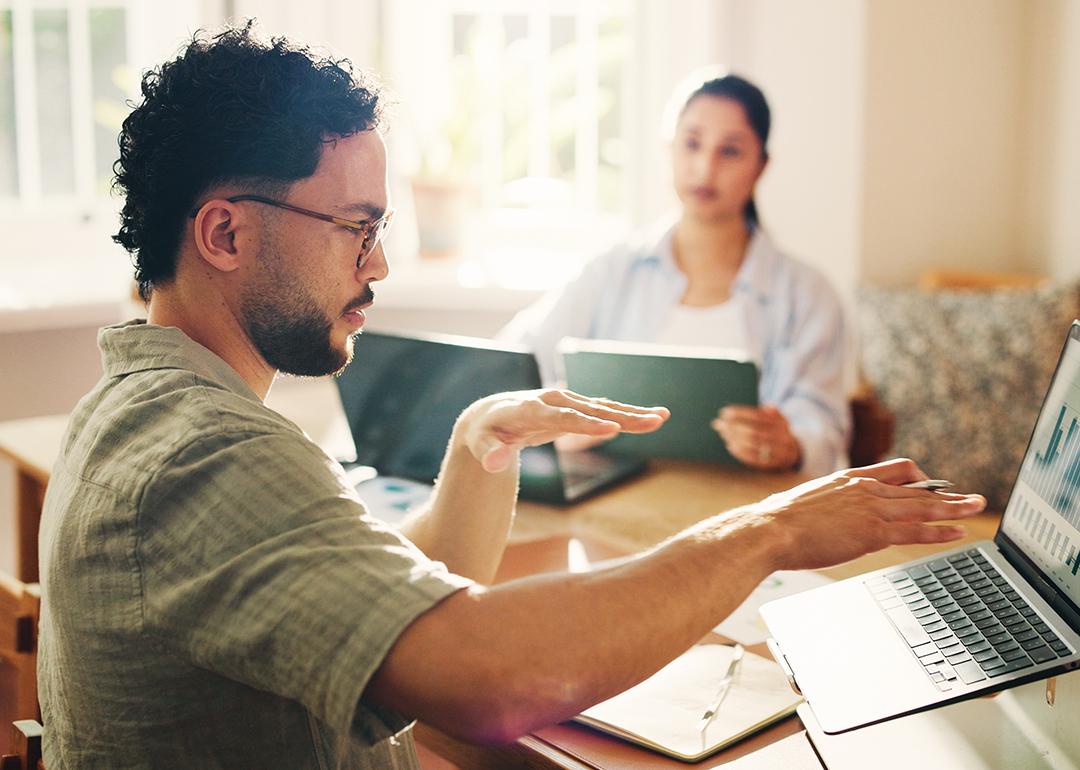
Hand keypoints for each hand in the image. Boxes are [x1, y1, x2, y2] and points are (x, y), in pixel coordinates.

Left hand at [459, 389, 669, 472]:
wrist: (491, 413)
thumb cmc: (485, 431)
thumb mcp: (480, 444)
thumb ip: (488, 453)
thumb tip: (495, 463)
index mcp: (532, 408)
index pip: (563, 416)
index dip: (587, 423)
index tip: (613, 430)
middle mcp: (554, 399)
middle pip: (592, 409)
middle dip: (624, 415)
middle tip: (654, 421)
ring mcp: (567, 401)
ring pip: (604, 408)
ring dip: (633, 413)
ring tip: (663, 417)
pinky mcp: (576, 408)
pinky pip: (604, 411)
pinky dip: (627, 415)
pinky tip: (652, 418)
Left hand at [712, 405, 800, 469]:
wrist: (792, 453)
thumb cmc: (776, 431)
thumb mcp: (775, 419)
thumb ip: (763, 413)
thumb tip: (746, 409)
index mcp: (782, 423)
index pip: (759, 416)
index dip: (740, 414)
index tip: (725, 412)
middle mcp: (783, 437)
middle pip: (755, 431)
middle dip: (735, 427)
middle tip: (720, 424)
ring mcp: (779, 452)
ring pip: (753, 445)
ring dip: (735, 438)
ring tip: (723, 433)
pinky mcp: (772, 464)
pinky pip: (754, 458)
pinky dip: (740, 451)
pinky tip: (729, 444)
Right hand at [732, 458, 985, 569]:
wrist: (769, 529)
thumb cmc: (779, 521)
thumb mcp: (807, 502)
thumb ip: (825, 505)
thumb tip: (824, 516)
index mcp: (848, 479)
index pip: (895, 470)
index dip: (919, 479)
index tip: (932, 487)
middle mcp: (864, 489)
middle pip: (916, 486)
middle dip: (947, 493)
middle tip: (970, 497)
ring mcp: (870, 509)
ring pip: (923, 506)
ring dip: (954, 507)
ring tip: (976, 508)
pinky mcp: (872, 532)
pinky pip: (916, 530)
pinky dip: (940, 531)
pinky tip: (957, 532)